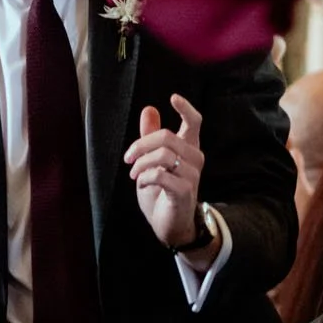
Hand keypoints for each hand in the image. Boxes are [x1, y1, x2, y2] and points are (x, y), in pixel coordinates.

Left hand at [125, 94, 208, 254]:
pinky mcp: (184, 191)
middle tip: (128, 157)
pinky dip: (144, 178)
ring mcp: (191, 175)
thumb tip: (149, 109)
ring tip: (134, 174)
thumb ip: (151, 137)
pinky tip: (142, 184)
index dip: (185, 108)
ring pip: (162, 155)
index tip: (173, 98)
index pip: (194, 122)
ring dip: (141, 164)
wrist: (170, 225)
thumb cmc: (162, 191)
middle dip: (141, 144)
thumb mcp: (152, 161)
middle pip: (167, 136)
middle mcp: (194, 159)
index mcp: (188, 148)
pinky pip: (160, 175)